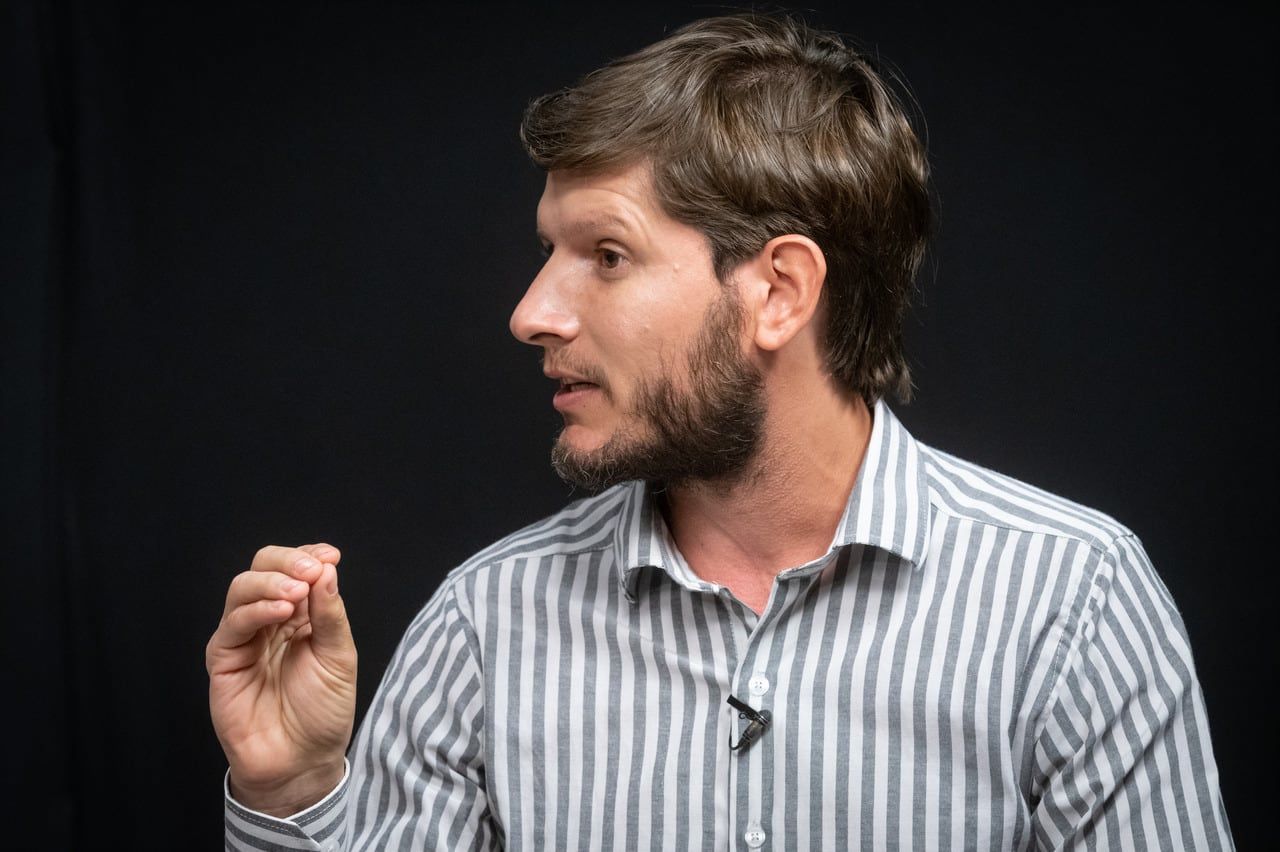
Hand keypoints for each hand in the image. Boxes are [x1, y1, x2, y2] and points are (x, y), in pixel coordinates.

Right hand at [206, 543, 356, 815]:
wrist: (302, 761)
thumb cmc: (323, 711)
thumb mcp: (339, 657)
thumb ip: (331, 613)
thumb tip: (327, 568)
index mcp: (300, 614)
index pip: (295, 569)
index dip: (309, 556)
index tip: (331, 556)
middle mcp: (269, 619)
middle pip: (263, 568)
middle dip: (287, 562)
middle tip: (311, 571)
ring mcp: (244, 637)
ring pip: (242, 589)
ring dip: (271, 582)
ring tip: (297, 592)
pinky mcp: (224, 659)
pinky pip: (232, 625)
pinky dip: (256, 610)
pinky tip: (281, 612)